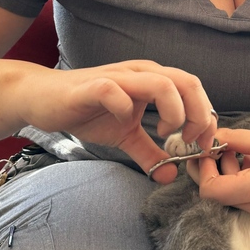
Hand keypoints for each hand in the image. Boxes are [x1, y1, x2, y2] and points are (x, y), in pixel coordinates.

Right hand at [17, 60, 216, 183]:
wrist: (43, 98)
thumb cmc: (87, 111)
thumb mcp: (125, 135)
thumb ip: (149, 153)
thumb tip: (170, 175)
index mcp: (152, 80)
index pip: (194, 88)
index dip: (206, 117)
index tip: (202, 144)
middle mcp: (140, 73)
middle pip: (187, 82)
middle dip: (198, 115)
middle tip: (189, 141)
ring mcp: (118, 78)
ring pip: (161, 83)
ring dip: (172, 112)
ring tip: (164, 134)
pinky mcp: (92, 86)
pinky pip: (116, 92)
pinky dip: (126, 109)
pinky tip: (124, 123)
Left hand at [195, 127, 249, 218]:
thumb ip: (238, 140)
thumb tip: (214, 137)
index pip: (210, 191)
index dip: (202, 170)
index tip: (207, 151)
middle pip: (221, 196)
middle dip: (216, 170)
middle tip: (224, 147)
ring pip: (237, 198)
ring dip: (232, 176)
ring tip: (244, 153)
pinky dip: (248, 183)